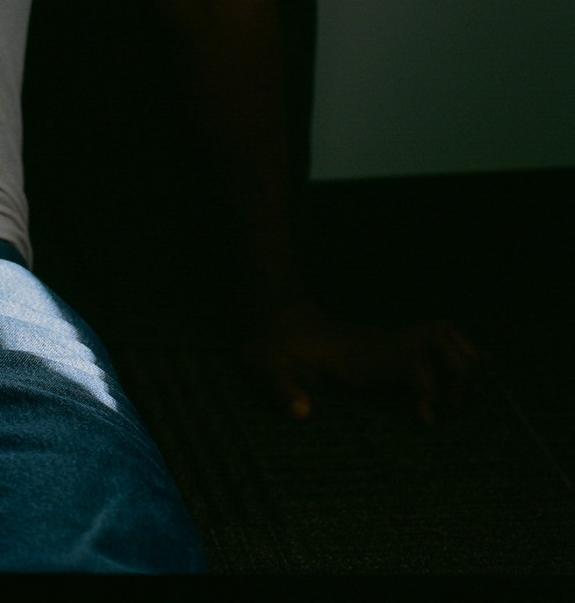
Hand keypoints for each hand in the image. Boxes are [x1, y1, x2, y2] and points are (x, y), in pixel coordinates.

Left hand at [246, 299, 483, 424]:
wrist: (271, 319)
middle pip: (440, 337)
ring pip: (443, 332)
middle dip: (459, 373)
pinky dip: (459, 351)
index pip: (412, 361)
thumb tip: (303, 413)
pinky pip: (435, 339)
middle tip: (453, 408)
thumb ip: (280, 389)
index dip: (428, 390)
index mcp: (358, 352)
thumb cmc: (269, 348)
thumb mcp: (264, 366)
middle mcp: (381, 341)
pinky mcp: (390, 343)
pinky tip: (476, 370)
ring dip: (463, 362)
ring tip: (461, 399)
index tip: (426, 421)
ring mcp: (388, 338)